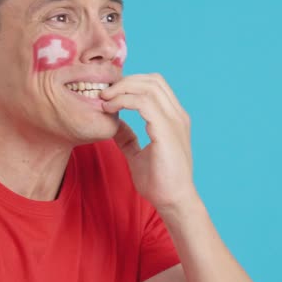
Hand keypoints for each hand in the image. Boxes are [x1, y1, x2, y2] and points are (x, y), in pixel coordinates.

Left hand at [100, 74, 195, 212]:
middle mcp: (177, 116)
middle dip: (125, 81)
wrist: (173, 202)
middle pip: (152, 80)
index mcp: (174, 119)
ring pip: (148, 86)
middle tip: (104, 93)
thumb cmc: (160, 182)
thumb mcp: (138, 154)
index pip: (155, 85)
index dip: (131, 83)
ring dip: (122, 89)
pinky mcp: (166, 130)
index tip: (110, 95)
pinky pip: (144, 103)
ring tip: (104, 100)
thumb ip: (128, 138)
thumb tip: (113, 125)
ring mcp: (174, 121)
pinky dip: (124, 101)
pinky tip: (110, 109)